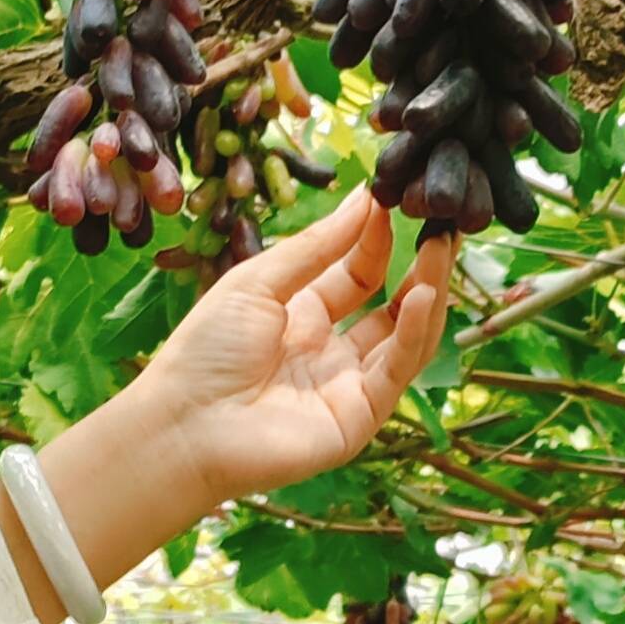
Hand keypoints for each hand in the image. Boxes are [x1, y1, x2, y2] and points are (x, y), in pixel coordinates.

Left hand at [0, 191, 454, 623]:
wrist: (183, 425)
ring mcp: (348, 386)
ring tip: (441, 245)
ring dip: (428, 290)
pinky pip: (397, 370)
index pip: (357, 274)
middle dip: (418, 265)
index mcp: (301, 318)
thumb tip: (363, 200)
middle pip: (390, 306)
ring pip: (405, 336)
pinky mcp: (359, 418)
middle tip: (440, 221)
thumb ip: (315, 247)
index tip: (394, 198)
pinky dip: (416, 332)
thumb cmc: (206, 351)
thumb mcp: (258, 281)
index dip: (376, 239)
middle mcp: (330, 352)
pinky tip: (425, 292)